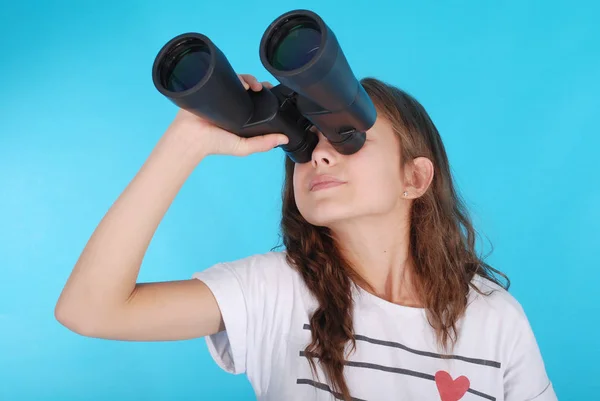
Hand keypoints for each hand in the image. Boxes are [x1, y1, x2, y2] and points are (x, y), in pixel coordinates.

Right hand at [164, 74, 288, 156]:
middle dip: (257, 83)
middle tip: (262, 87)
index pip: (256, 100)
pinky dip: (234, 76)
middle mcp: (233, 103)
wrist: (191, 137)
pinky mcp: (211, 87)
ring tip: (252, 85)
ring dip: (248, 79)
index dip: (266, 95)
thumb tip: (284, 139)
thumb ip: (263, 144)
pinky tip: (241, 81)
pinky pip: (223, 77)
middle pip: (248, 87)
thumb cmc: (215, 144)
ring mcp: (221, 94)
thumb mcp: (243, 147)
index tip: (274, 93)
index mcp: (241, 114)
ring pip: (237, 80)